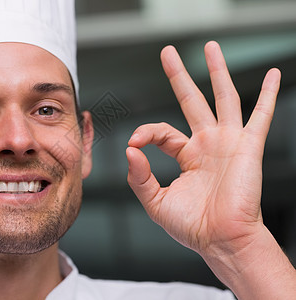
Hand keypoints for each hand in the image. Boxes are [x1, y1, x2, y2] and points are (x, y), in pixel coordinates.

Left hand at [126, 41, 280, 256]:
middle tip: (168, 53)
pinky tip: (273, 75)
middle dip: (180, 76)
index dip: (146, 132)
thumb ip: (140, 177)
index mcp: (187, 156)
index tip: (135, 142)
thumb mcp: (155, 202)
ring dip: (218, 71)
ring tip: (211, 47)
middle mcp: (208, 144)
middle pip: (192, 100)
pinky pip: (260, 116)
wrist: (221, 241)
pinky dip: (267, 95)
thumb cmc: (192, 226)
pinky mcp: (248, 147)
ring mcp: (228, 142)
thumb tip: (129, 150)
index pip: (163, 131)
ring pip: (223, 98)